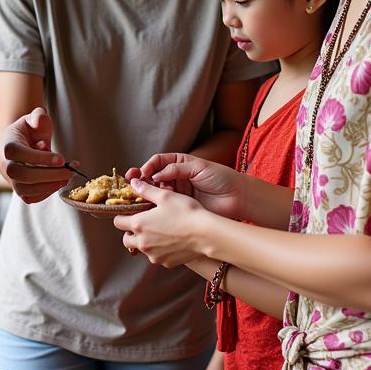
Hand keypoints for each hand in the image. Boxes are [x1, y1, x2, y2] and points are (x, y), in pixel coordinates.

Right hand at [0, 107, 72, 202]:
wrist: (15, 148)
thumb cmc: (27, 133)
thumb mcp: (33, 119)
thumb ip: (38, 116)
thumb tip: (39, 121)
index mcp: (8, 146)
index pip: (19, 153)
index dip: (39, 158)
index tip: (61, 158)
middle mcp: (7, 165)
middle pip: (22, 175)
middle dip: (48, 175)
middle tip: (69, 171)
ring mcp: (12, 180)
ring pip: (26, 190)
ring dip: (50, 186)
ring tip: (68, 177)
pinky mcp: (19, 190)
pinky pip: (30, 198)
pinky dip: (46, 193)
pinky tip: (59, 182)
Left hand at [113, 179, 206, 268]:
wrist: (206, 234)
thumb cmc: (186, 213)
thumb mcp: (165, 196)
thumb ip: (146, 190)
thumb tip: (133, 183)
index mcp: (138, 224)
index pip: (118, 222)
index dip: (123, 215)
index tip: (131, 212)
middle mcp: (142, 243)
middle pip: (126, 239)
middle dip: (131, 231)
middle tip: (144, 222)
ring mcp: (153, 255)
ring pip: (142, 249)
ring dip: (146, 241)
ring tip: (160, 230)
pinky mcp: (165, 263)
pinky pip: (156, 256)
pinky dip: (159, 249)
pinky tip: (171, 240)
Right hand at [128, 153, 243, 218]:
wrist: (237, 197)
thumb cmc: (221, 178)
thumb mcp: (198, 168)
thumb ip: (177, 169)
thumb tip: (156, 175)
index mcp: (179, 164)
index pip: (158, 162)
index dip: (148, 166)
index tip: (142, 173)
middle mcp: (176, 178)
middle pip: (152, 177)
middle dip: (141, 179)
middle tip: (132, 183)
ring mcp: (177, 193)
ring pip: (156, 192)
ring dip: (147, 193)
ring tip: (143, 196)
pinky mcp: (180, 207)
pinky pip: (164, 206)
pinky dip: (155, 206)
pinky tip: (152, 207)